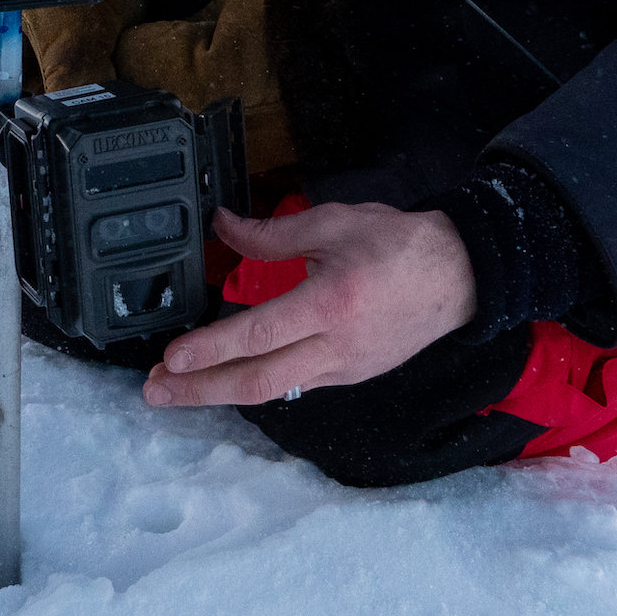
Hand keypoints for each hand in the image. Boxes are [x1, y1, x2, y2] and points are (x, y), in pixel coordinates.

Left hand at [142, 204, 475, 406]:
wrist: (460, 278)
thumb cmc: (399, 245)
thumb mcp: (334, 222)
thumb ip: (272, 233)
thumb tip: (223, 226)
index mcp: (330, 303)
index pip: (259, 334)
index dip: (212, 350)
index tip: (172, 357)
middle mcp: (335, 346)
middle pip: (258, 381)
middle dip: (200, 390)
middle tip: (155, 392)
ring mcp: (344, 368)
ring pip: (273, 390)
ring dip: (219, 392)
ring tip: (177, 389)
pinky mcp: (350, 375)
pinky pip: (294, 385)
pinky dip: (254, 385)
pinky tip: (227, 380)